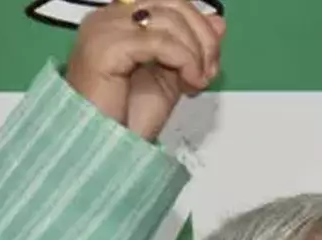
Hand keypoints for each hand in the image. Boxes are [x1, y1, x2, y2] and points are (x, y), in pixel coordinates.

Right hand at [64, 0, 225, 141]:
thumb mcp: (172, 76)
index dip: (200, 26)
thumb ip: (192, 48)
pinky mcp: (105, 47)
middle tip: (208, 71)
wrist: (103, 145)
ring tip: (195, 82)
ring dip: (195, 53)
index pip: (171, 2)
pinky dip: (184, 61)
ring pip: (170, 19)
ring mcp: (105, 29)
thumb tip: (218, 22)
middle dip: (203, 37)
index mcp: (124, 19)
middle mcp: (110, 17)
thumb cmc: (127, 116)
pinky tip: (188, 84)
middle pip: (173, 3)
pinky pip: (160, 41)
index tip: (211, 62)